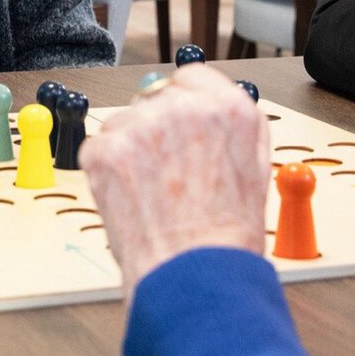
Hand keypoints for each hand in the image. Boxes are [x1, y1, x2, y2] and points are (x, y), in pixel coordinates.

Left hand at [80, 65, 269, 295]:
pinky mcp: (105, 148)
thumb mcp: (254, 167)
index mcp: (228, 106)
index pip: (192, 78)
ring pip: (126, 122)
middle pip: (156, 97)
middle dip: (158, 128)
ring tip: (153, 194)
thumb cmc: (228, 236)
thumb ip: (231, 127)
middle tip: (168, 173)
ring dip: (132, 149)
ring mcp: (141, 124)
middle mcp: (184, 106)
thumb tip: (209, 104)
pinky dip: (108, 170)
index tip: (184, 129)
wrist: (195, 277)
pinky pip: (100, 146)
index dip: (187, 106)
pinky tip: (132, 199)